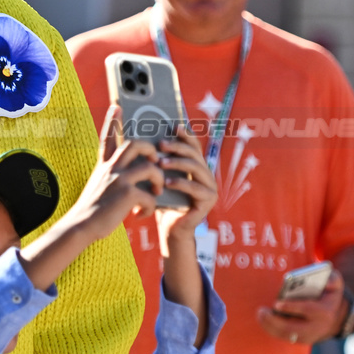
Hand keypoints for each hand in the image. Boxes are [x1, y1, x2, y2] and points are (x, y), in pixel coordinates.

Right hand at [63, 104, 166, 240]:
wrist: (81, 227)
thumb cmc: (92, 210)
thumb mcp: (98, 186)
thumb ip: (110, 177)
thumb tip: (127, 177)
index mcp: (104, 166)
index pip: (108, 138)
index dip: (112, 121)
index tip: (116, 106)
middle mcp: (111, 168)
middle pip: (135, 144)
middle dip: (152, 150)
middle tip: (155, 162)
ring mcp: (119, 179)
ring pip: (150, 167)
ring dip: (159, 179)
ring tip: (157, 191)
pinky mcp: (127, 194)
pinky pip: (150, 194)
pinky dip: (151, 206)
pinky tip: (143, 214)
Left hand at [153, 124, 216, 240]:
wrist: (169, 228)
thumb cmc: (162, 201)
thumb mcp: (159, 177)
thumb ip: (157, 161)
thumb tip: (143, 139)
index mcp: (196, 166)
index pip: (193, 145)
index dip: (185, 134)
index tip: (172, 126)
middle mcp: (206, 174)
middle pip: (194, 153)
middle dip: (177, 146)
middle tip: (160, 144)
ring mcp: (210, 186)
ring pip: (196, 167)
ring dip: (177, 163)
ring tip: (160, 163)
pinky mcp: (209, 200)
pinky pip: (196, 188)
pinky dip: (181, 183)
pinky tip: (167, 182)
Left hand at [256, 269, 345, 345]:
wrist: (335, 318)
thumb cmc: (329, 295)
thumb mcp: (336, 284)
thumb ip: (333, 279)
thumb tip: (324, 280)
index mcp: (325, 312)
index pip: (307, 310)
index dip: (292, 307)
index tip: (277, 303)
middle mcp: (317, 327)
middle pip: (293, 328)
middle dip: (275, 321)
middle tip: (262, 311)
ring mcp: (309, 336)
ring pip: (287, 335)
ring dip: (271, 326)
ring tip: (260, 314)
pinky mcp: (301, 340)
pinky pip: (284, 337)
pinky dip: (272, 329)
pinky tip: (263, 320)